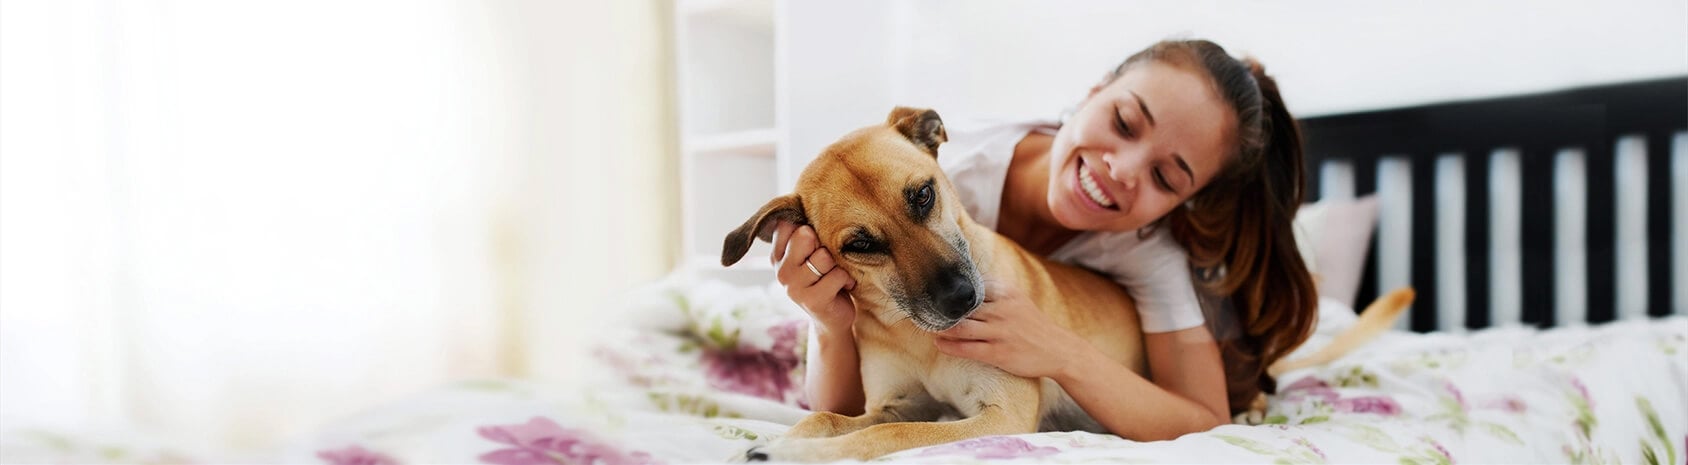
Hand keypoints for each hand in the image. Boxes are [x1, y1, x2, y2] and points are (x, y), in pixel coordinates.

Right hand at [771, 221, 856, 334]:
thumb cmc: (823, 279)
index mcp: (777, 256)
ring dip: (837, 265)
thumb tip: (812, 206)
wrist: (831, 319)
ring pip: (824, 256)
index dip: (807, 229)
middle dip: (823, 245)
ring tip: (834, 275)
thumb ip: (805, 235)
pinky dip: (847, 279)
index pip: (787, 224)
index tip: (812, 246)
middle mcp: (781, 271)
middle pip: (805, 235)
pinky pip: (838, 274)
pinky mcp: (813, 300)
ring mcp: (794, 287)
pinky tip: (842, 287)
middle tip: (825, 262)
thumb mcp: (810, 255)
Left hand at [934, 280, 1084, 378]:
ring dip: (941, 328)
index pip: (972, 286)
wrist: (1058, 350)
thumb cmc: (1033, 325)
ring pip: (961, 328)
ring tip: (928, 328)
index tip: (932, 290)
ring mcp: (1000, 332)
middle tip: (923, 311)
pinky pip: (967, 349)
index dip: (950, 289)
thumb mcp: (1018, 300)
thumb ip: (994, 292)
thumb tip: (965, 285)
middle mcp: (1002, 310)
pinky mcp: (998, 353)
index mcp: (1007, 293)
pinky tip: (939, 344)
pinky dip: (949, 346)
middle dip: (940, 309)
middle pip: (961, 307)